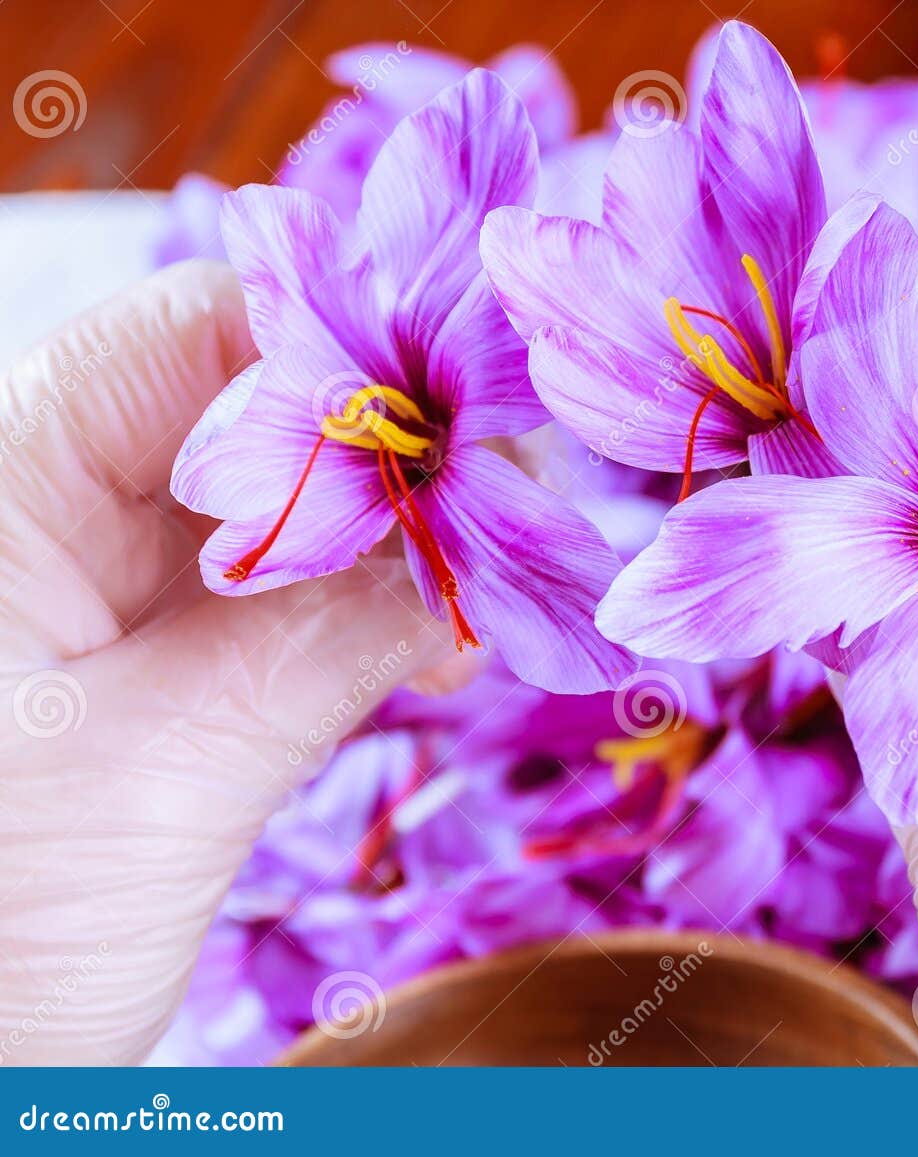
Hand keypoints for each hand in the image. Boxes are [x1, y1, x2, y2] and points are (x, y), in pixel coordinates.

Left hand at [0, 262, 448, 1063]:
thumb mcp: (150, 789)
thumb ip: (313, 648)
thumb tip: (467, 556)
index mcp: (1, 491)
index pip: (182, 341)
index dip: (335, 353)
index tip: (469, 414)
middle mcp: (55, 514)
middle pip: (249, 410)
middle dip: (391, 444)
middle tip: (514, 501)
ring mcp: (114, 592)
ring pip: (286, 505)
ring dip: (398, 532)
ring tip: (499, 572)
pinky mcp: (166, 664)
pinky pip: (290, 596)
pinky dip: (375, 606)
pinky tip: (450, 632)